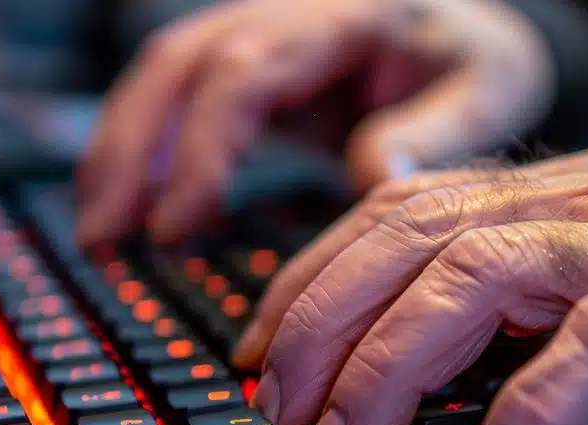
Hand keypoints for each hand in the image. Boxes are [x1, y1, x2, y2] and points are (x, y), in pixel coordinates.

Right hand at [75, 0, 554, 246]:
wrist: (472, 30)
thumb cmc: (480, 61)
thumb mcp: (489, 93)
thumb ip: (434, 135)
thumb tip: (370, 180)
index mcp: (343, 18)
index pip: (245, 73)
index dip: (201, 150)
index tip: (175, 225)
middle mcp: (287, 16)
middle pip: (178, 63)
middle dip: (129, 150)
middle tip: (104, 239)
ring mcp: (262, 38)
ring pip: (164, 74)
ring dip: (120, 150)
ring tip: (99, 233)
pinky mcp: (252, 70)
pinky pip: (179, 97)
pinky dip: (148, 150)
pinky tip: (131, 206)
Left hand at [233, 147, 587, 424]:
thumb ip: (522, 305)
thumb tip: (412, 365)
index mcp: (560, 196)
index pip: (403, 210)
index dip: (316, 278)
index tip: (264, 352)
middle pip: (416, 233)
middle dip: (324, 322)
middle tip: (282, 411)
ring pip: (482, 272)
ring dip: (393, 364)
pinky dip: (528, 414)